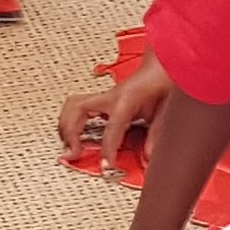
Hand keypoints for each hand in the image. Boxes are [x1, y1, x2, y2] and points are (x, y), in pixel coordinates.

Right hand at [57, 54, 177, 167]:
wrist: (161, 64)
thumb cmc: (162, 82)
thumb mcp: (165, 109)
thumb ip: (156, 133)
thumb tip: (149, 155)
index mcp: (125, 99)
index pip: (111, 128)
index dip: (107, 149)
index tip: (106, 165)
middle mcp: (109, 97)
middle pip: (76, 110)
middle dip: (70, 133)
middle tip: (72, 153)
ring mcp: (103, 97)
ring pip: (71, 106)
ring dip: (65, 127)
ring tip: (69, 147)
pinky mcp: (101, 100)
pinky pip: (76, 108)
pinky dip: (70, 122)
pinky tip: (74, 137)